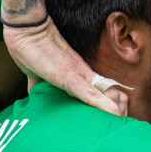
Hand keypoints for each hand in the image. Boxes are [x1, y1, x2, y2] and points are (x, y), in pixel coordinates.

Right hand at [4, 19, 126, 114]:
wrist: (27, 28)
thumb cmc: (29, 48)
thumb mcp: (35, 73)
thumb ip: (38, 84)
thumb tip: (35, 96)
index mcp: (75, 74)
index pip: (96, 92)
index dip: (108, 104)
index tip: (115, 117)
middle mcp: (81, 74)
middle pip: (106, 94)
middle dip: (116, 109)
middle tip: (122, 123)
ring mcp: (77, 74)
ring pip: (102, 95)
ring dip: (113, 109)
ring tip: (123, 123)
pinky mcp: (69, 76)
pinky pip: (88, 92)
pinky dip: (102, 103)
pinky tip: (114, 113)